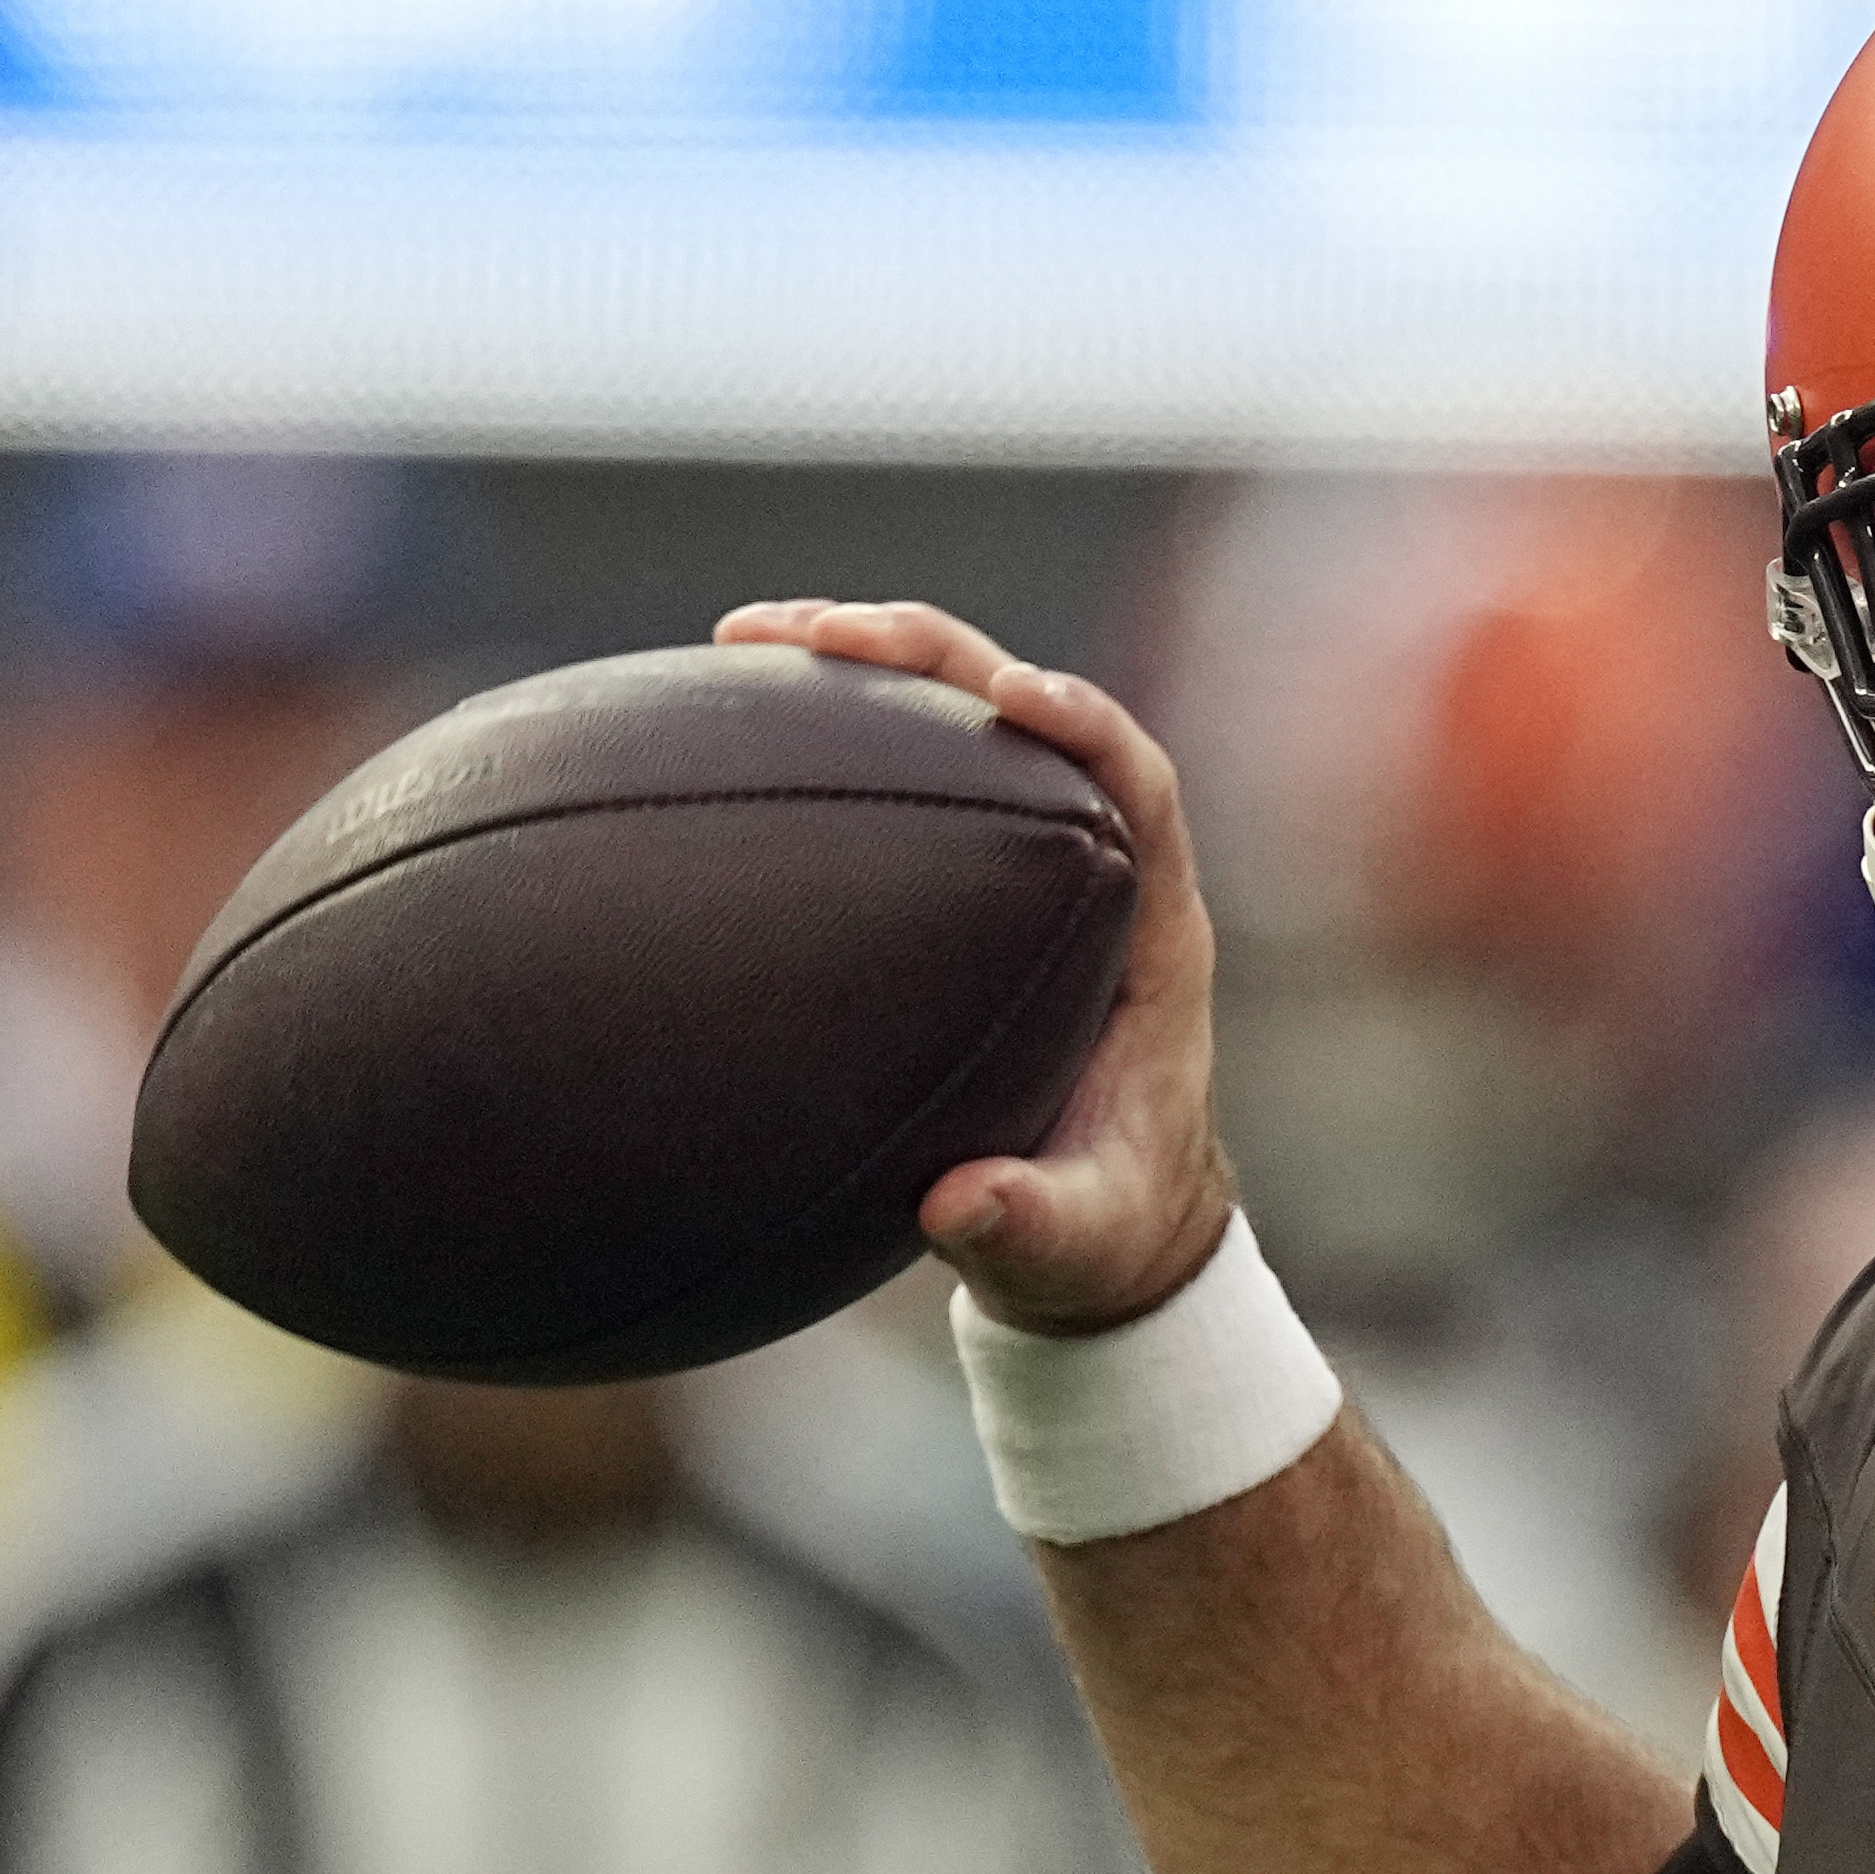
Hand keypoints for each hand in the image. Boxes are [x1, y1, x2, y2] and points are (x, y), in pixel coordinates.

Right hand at [712, 597, 1232, 1333]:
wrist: (1097, 1242)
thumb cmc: (1102, 1236)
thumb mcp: (1072, 1244)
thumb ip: (1030, 1223)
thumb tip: (961, 1201)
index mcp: (1152, 935)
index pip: (1139, 785)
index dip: (1085, 721)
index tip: (1009, 692)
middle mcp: (1094, 874)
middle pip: (1028, 713)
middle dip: (934, 654)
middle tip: (820, 629)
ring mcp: (1024, 868)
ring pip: (956, 725)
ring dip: (864, 669)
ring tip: (742, 636)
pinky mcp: (958, 883)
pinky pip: (903, 779)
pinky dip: (826, 737)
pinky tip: (722, 721)